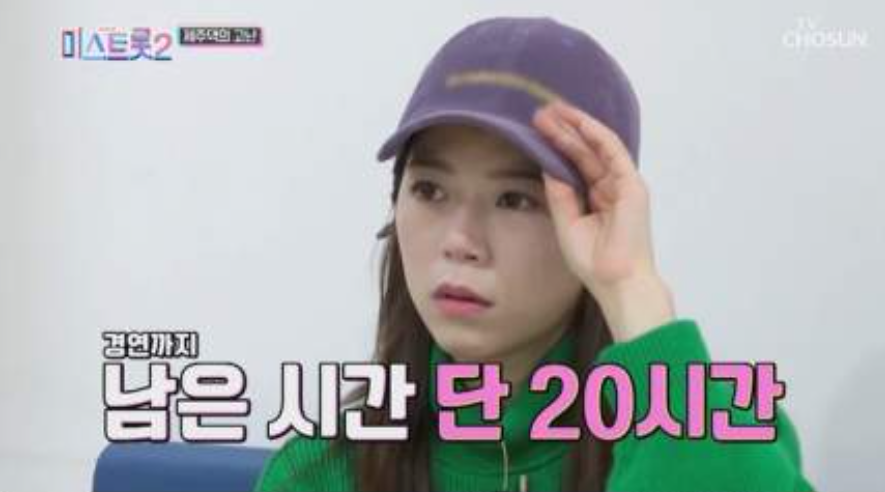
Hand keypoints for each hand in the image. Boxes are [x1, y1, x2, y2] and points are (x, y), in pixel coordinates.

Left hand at [532, 100, 674, 341]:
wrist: (616, 281)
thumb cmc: (593, 261)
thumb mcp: (567, 222)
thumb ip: (560, 194)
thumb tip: (548, 165)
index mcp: (598, 200)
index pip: (576, 165)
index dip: (558, 146)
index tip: (536, 130)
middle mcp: (611, 188)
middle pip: (585, 152)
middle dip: (563, 131)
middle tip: (539, 113)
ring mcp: (624, 185)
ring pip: (597, 147)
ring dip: (576, 127)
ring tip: (553, 112)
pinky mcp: (633, 185)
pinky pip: (613, 152)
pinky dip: (596, 134)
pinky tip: (578, 121)